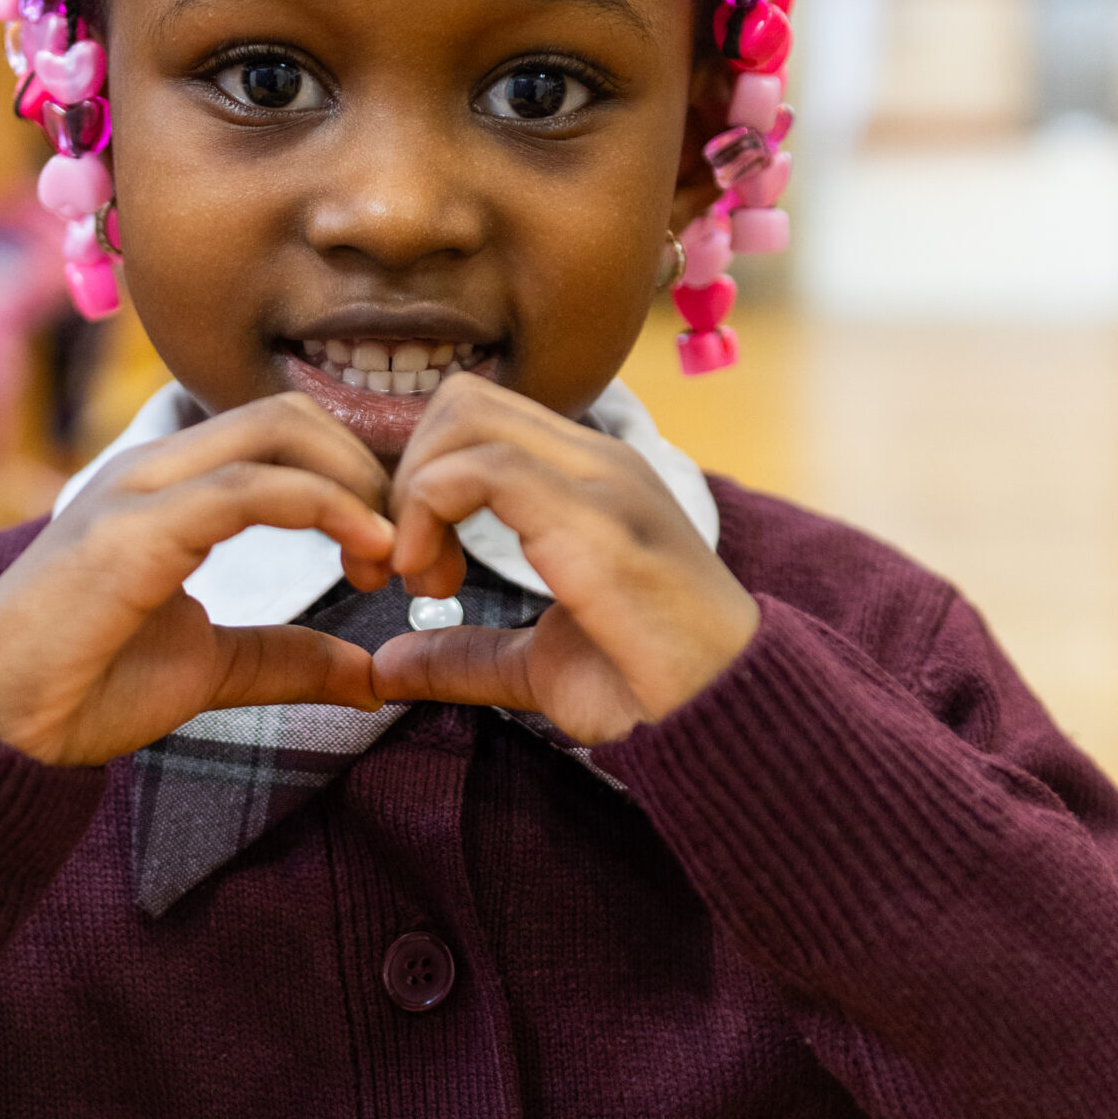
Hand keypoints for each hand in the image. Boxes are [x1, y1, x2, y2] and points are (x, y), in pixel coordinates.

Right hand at [0, 395, 395, 765]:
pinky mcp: (134, 529)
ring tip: (393, 554)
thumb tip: (370, 672)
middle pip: (289, 415)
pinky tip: (365, 551)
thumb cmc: (80, 691)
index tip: (397, 544)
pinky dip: (324, 507)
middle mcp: (152, 470)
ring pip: (276, 432)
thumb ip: (285, 656)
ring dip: (356, 484)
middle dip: (366, 466)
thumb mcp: (208, 668)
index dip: (353, 472)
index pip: (279, 433)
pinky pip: (249, 488)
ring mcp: (138, 490)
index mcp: (165, 489)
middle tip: (407, 543)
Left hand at [370, 375, 757, 739]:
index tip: (415, 566)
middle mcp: (596, 460)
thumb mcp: (537, 666)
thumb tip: (389, 665)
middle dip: (408, 473)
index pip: (479, 419)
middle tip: (409, 566)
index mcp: (588, 479)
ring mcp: (600, 479)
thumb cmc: (651, 690)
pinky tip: (435, 579)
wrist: (728, 717)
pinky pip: (483, 467)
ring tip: (423, 576)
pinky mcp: (594, 516)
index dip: (422, 477)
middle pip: (463, 401)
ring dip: (416, 492)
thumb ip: (465, 654)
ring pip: (466, 416)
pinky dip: (430, 511)